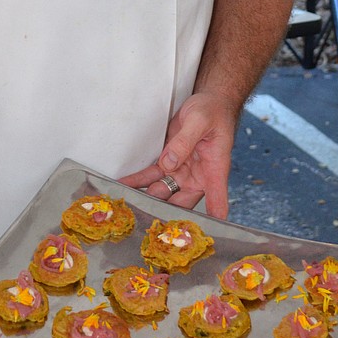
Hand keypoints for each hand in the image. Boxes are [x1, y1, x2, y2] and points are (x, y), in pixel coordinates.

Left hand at [120, 91, 235, 217]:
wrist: (208, 102)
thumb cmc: (212, 112)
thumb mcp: (200, 121)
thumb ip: (185, 141)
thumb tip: (170, 163)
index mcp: (214, 169)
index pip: (215, 198)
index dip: (209, 220)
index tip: (198, 235)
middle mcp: (198, 176)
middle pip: (181, 202)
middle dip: (163, 213)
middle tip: (143, 222)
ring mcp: (182, 172)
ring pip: (162, 191)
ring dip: (145, 198)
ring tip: (125, 207)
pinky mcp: (168, 163)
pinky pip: (151, 176)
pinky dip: (137, 182)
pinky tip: (123, 186)